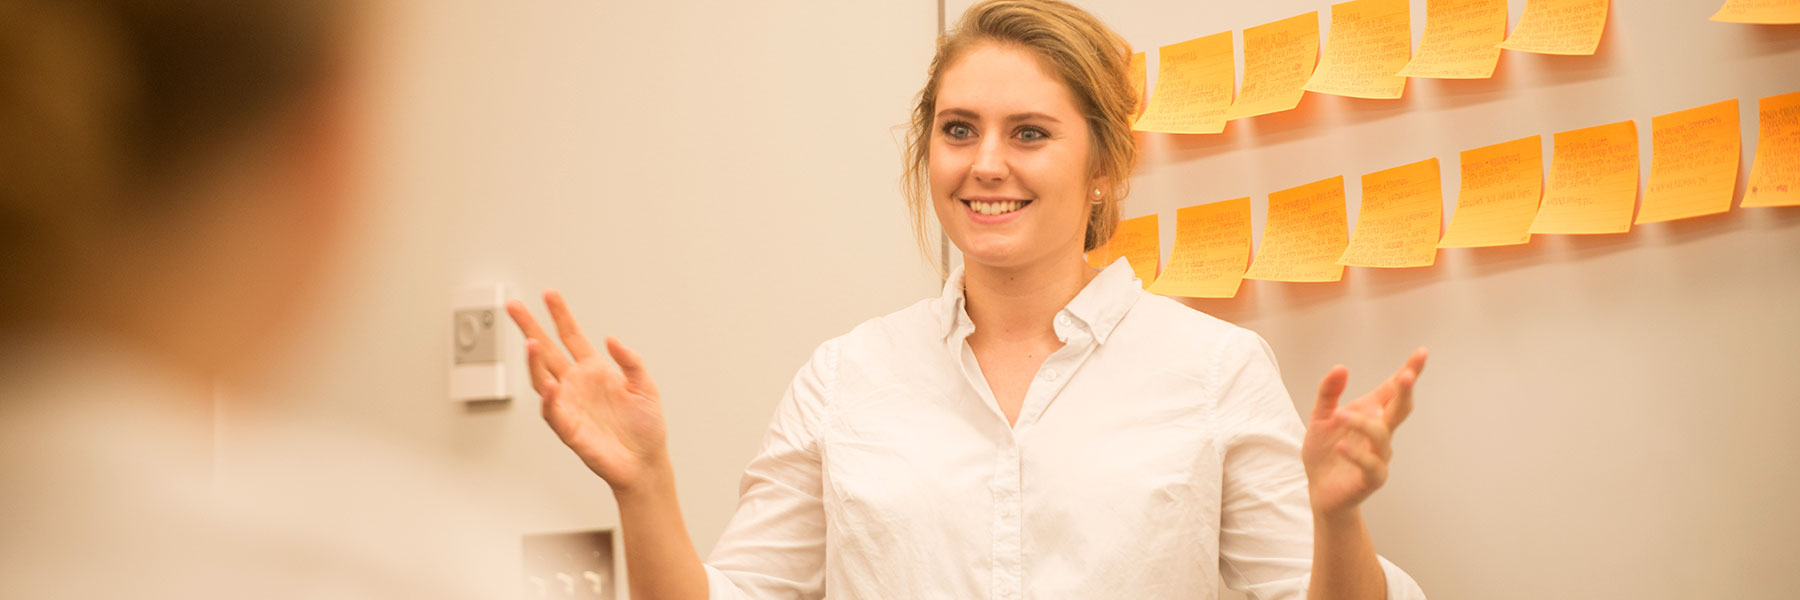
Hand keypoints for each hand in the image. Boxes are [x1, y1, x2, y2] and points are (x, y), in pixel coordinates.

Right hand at [507, 290, 669, 494]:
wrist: (645, 463)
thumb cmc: (646, 428)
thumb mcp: (646, 387)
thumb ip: (631, 362)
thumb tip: (611, 339)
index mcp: (594, 370)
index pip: (571, 336)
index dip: (560, 315)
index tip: (549, 294)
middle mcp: (577, 384)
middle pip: (547, 350)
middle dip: (530, 328)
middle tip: (513, 306)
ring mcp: (569, 404)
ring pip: (542, 377)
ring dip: (534, 361)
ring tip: (531, 342)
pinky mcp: (567, 428)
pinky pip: (552, 410)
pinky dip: (549, 398)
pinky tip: (550, 385)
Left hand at [1301, 348, 1427, 519]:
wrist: (1320, 489)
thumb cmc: (1325, 451)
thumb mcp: (1320, 417)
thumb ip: (1329, 392)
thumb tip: (1341, 367)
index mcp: (1371, 413)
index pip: (1392, 390)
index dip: (1409, 371)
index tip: (1422, 352)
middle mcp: (1381, 432)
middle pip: (1400, 409)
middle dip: (1405, 392)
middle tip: (1406, 376)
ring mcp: (1379, 455)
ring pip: (1380, 435)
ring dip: (1361, 423)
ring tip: (1339, 415)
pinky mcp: (1371, 478)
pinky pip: (1370, 465)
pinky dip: (1356, 455)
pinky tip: (1340, 446)